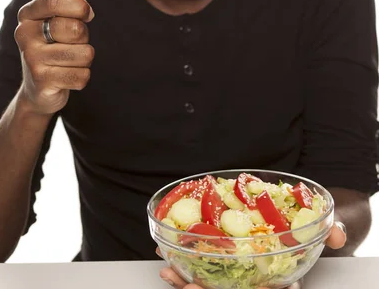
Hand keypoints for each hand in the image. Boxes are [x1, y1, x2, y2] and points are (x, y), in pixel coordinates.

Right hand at [14, 0, 94, 115]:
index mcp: (27, 15)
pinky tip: (67, 76)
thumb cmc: (52, 49)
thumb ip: (68, 11)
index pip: (55, 0)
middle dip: (84, 37)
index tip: (88, 15)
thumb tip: (86, 11)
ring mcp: (31, 58)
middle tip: (74, 44)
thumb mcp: (54, 25)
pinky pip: (82, 75)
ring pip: (84, 54)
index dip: (79, 6)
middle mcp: (24, 35)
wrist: (37, 89)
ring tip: (69, 62)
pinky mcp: (42, 81)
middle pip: (75, 28)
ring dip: (84, 59)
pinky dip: (82, 76)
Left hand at [158, 221, 346, 288]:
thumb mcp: (317, 231)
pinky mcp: (220, 263)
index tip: (236, 286)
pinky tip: (169, 262)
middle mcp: (253, 280)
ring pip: (211, 285)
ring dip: (187, 281)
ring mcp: (235, 273)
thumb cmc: (302, 230)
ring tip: (169, 272)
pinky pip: (201, 272)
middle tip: (189, 283)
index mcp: (274, 280)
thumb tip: (336, 233)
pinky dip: (184, 268)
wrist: (294, 222)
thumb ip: (328, 232)